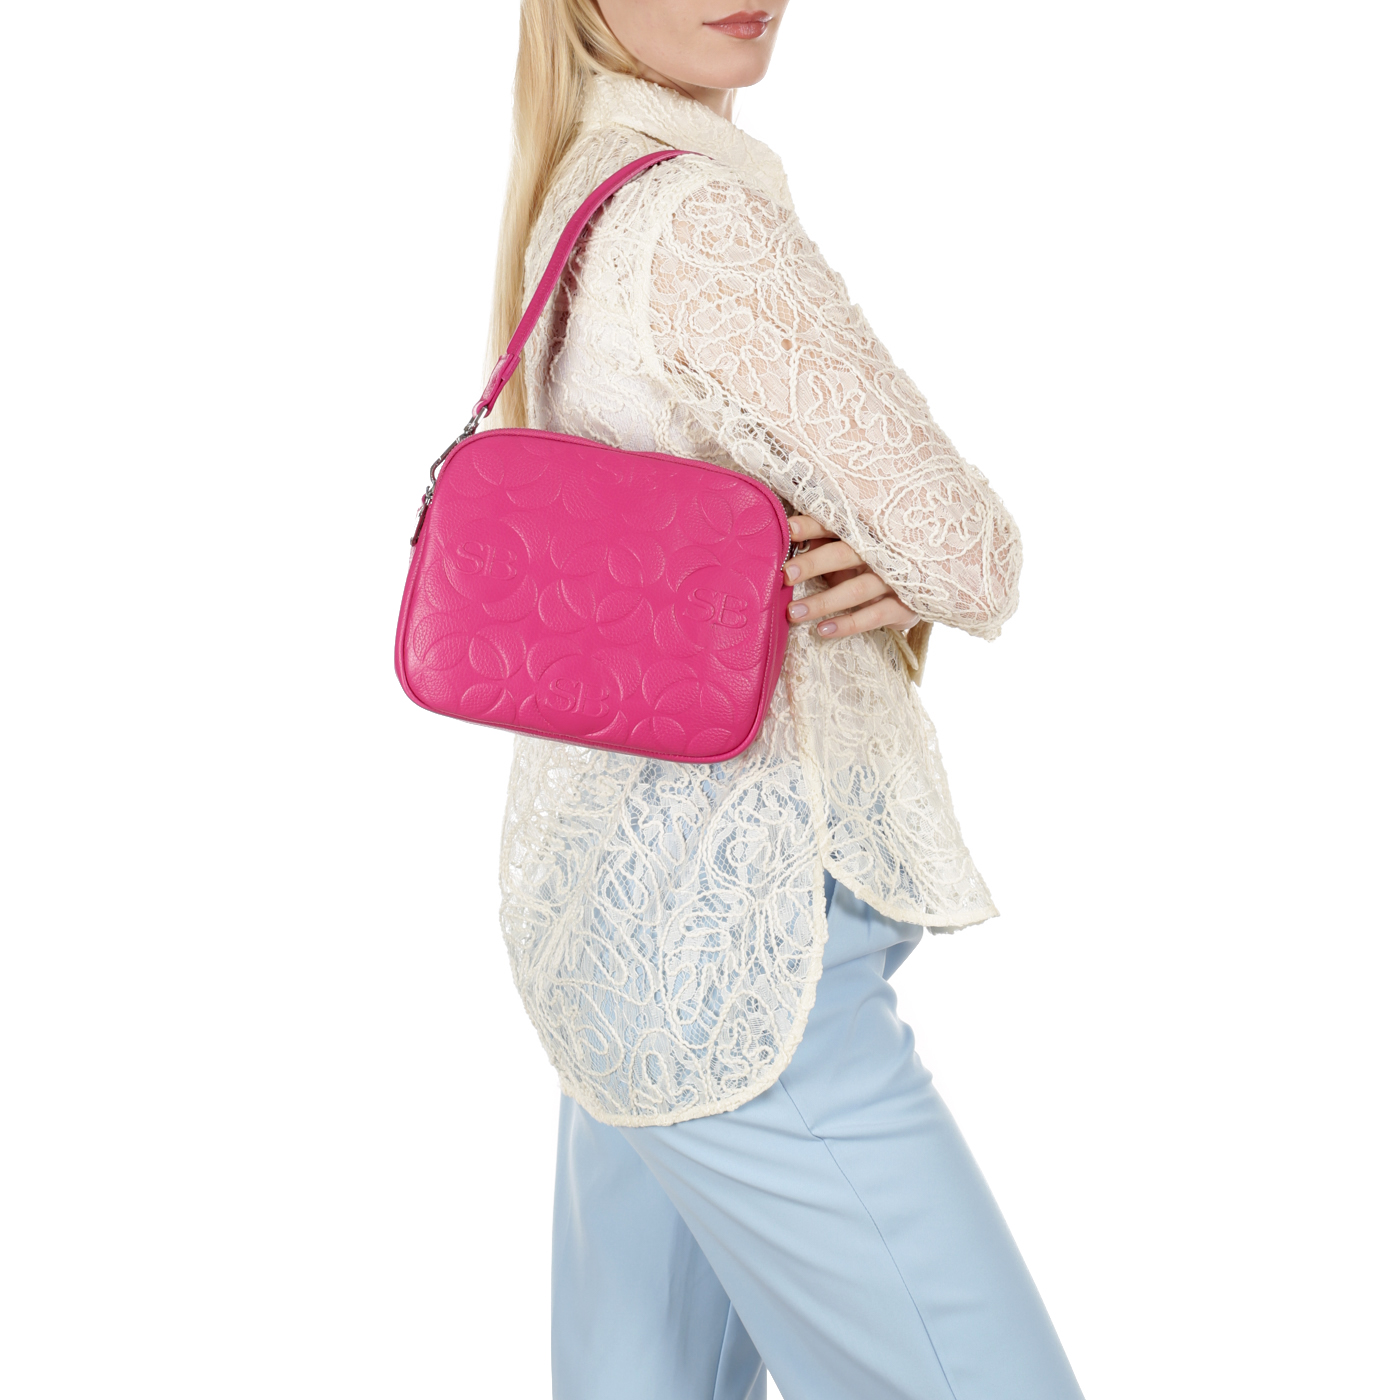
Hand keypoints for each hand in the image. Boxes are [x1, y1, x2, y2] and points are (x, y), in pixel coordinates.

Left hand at [782, 515, 918, 637]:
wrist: (923, 585)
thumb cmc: (872, 564)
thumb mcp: (849, 550)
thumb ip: (822, 543)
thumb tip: (789, 536)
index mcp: (864, 533)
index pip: (834, 524)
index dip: (810, 526)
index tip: (788, 530)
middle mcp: (881, 553)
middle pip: (843, 554)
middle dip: (813, 563)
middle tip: (787, 574)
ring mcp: (894, 580)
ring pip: (855, 590)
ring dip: (823, 602)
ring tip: (794, 612)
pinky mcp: (903, 606)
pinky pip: (873, 616)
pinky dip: (847, 624)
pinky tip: (823, 629)